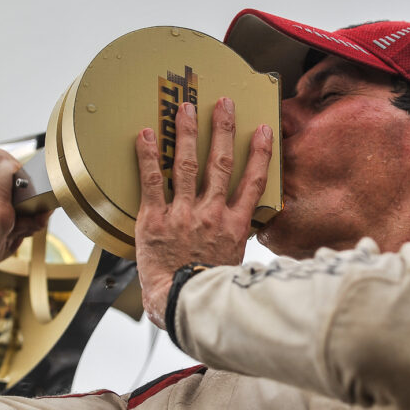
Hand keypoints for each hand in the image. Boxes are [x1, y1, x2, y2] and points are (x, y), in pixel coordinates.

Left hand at [134, 97, 273, 326]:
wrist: (182, 306)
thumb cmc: (207, 292)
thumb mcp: (232, 264)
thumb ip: (235, 240)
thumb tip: (242, 229)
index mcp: (234, 226)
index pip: (253, 182)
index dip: (260, 153)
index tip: (263, 131)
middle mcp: (211, 214)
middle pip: (221, 163)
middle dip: (223, 129)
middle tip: (224, 103)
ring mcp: (183, 214)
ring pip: (188, 165)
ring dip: (187, 132)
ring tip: (185, 108)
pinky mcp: (155, 220)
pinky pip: (152, 181)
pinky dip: (149, 156)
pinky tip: (146, 135)